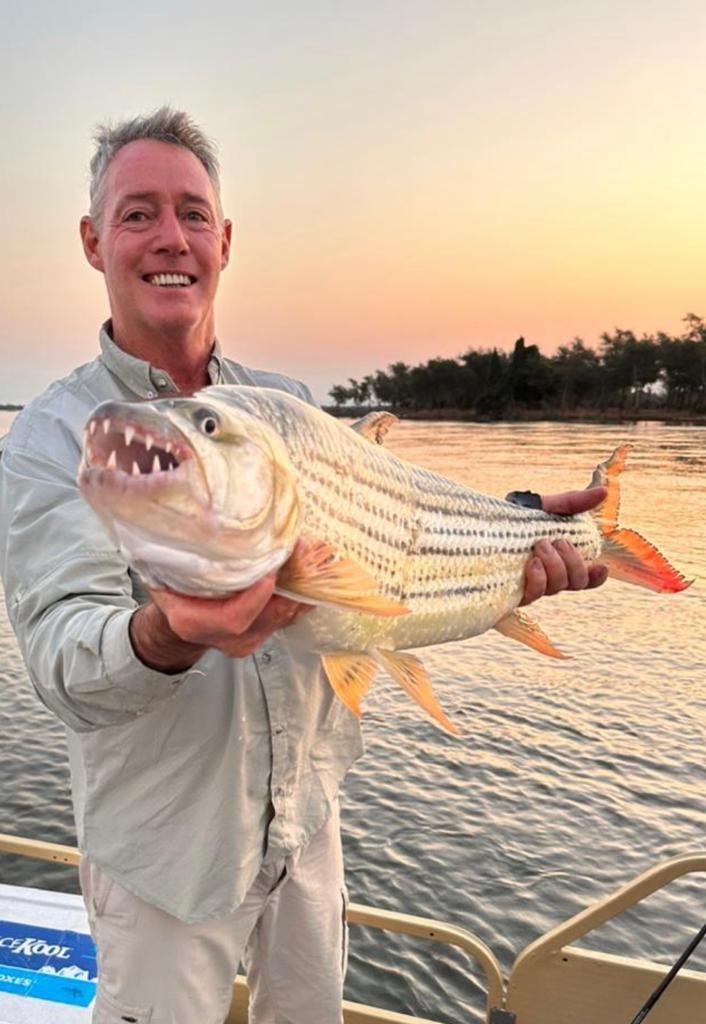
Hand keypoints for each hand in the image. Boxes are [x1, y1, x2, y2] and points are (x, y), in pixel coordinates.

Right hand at [132, 544, 312, 670]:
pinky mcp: (268, 631)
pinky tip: (316, 565)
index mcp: (195, 623)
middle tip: (305, 550)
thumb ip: (176, 555)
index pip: (234, 619)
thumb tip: (185, 519)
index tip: (269, 573)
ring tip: (316, 551)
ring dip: (304, 584)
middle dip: (291, 584)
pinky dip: (304, 589)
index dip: (255, 599)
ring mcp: (252, 637)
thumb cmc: (172, 590)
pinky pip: (291, 612)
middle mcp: (228, 637)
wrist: (180, 621)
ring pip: (286, 614)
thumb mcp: (162, 571)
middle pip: (270, 616)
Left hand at [520, 487, 608, 605]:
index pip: (584, 577)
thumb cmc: (511, 518)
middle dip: (572, 561)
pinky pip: (534, 594)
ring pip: (557, 588)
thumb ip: (572, 502)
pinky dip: (538, 578)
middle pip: (575, 582)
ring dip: (554, 565)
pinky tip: (531, 563)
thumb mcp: (543, 506)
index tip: (601, 566)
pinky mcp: (511, 593)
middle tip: (555, 541)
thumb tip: (604, 492)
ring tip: (539, 545)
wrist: (476, 524)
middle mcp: (547, 576)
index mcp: (558, 560)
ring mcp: (529, 586)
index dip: (596, 577)